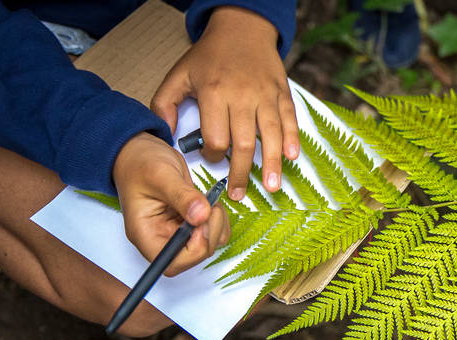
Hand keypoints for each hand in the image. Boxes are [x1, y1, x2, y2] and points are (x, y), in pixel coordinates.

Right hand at [113, 132, 229, 275]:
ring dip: (216, 225)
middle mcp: (160, 238)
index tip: (201, 222)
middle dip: (209, 233)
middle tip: (208, 207)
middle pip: (193, 257)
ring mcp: (175, 233)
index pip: (171, 263)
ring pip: (207, 245)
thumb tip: (201, 215)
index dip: (194, 249)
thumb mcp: (161, 175)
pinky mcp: (189, 224)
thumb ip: (182, 196)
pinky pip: (212, 232)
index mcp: (145, 234)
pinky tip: (208, 202)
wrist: (140, 152)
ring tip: (207, 201)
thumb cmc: (141, 163)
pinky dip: (218, 219)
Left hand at [151, 6, 299, 200]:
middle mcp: (242, 95)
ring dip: (271, 164)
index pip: (216, 137)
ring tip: (270, 187)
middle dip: (240, 173)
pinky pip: (289, 119)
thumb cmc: (209, 55)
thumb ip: (164, 105)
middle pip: (244, 143)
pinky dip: (292, 139)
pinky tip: (291, 158)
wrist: (242, 28)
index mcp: (214, 92)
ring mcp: (265, 94)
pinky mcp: (282, 92)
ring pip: (271, 135)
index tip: (212, 157)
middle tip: (238, 194)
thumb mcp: (179, 74)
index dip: (213, 154)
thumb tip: (166, 137)